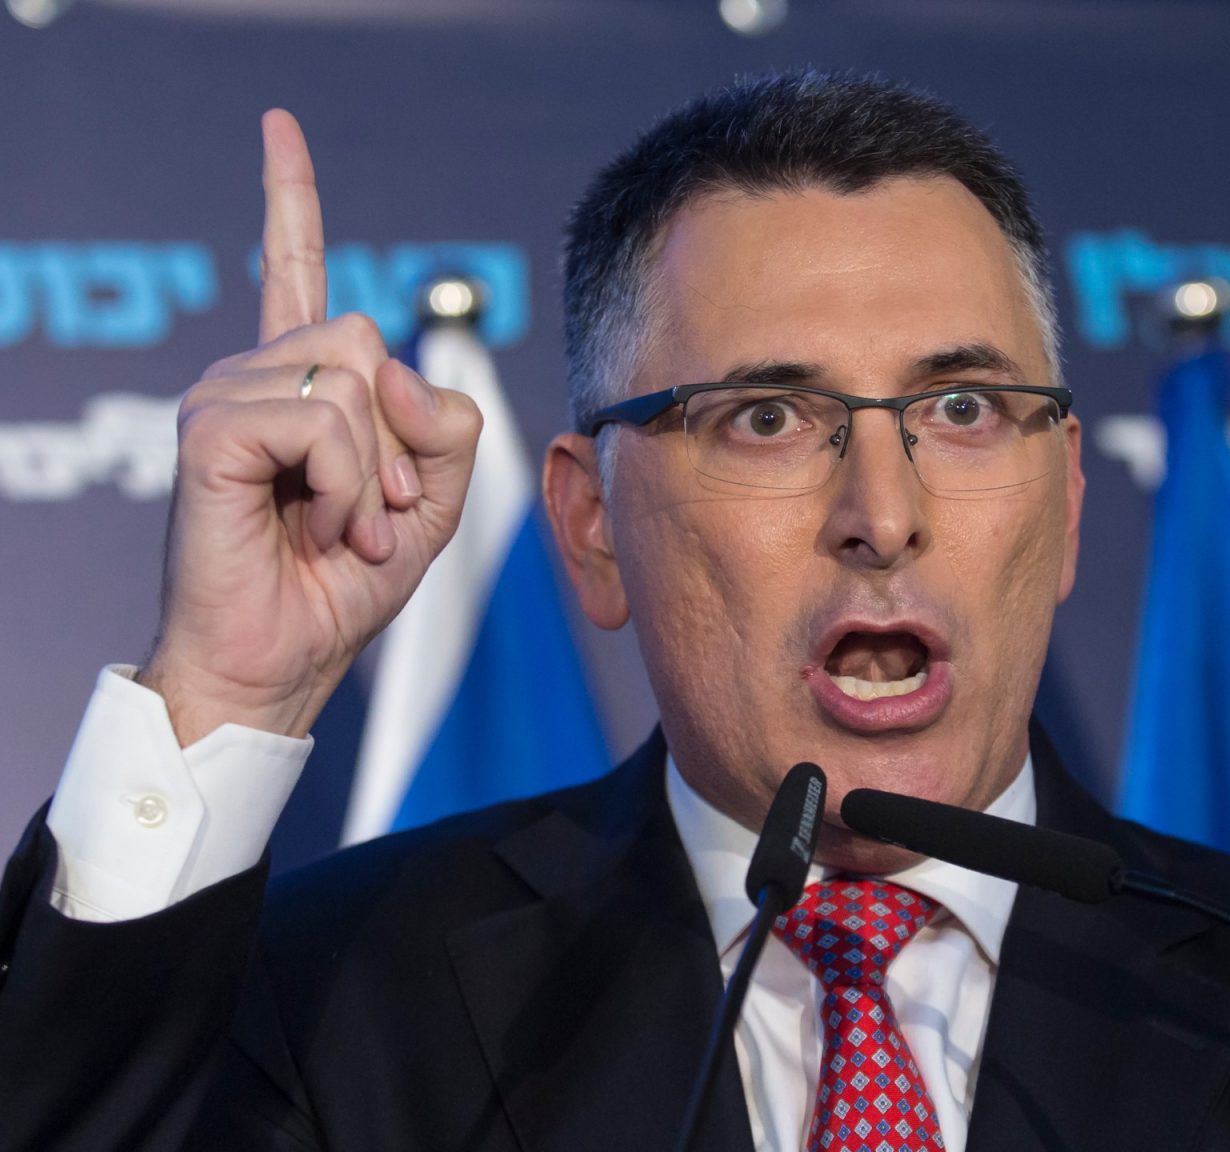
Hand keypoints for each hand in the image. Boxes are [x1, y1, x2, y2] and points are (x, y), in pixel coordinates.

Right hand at [138, 110, 481, 744]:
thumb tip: (395, 368)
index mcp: (299, 387)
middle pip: (364, 336)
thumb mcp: (428, 502)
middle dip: (398, 437)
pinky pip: (321, 418)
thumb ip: (443, 426)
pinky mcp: (209, 430)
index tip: (278, 126)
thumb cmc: (342, 585)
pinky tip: (313, 525)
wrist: (284, 659)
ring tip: (338, 526)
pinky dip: (343, 482)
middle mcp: (254, 376)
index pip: (295, 273)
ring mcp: (224, 397)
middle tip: (374, 508)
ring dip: (371, 472)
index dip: (290, 199)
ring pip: (349, 377)